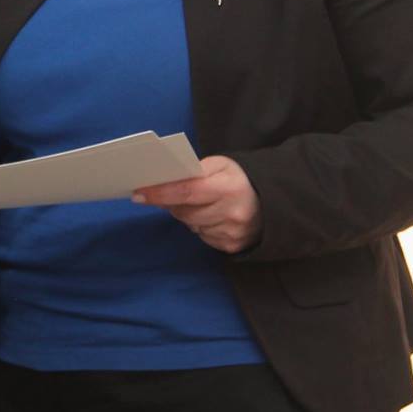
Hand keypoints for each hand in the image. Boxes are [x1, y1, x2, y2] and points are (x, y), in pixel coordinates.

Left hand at [132, 155, 260, 252]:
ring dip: (187, 215)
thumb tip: (162, 183)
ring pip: (191, 226)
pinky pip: (203, 237)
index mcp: (229, 187)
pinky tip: (211, 216)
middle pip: (185, 212)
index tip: (138, 193)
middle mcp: (232, 213)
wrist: (273, 201)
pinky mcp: (232, 246)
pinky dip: (200, 226)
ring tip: (199, 203)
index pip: (186, 191)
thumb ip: (193, 171)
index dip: (160, 193)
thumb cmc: (239, 179)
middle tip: (171, 194)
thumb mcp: (221, 165)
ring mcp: (232, 233)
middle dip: (173, 203)